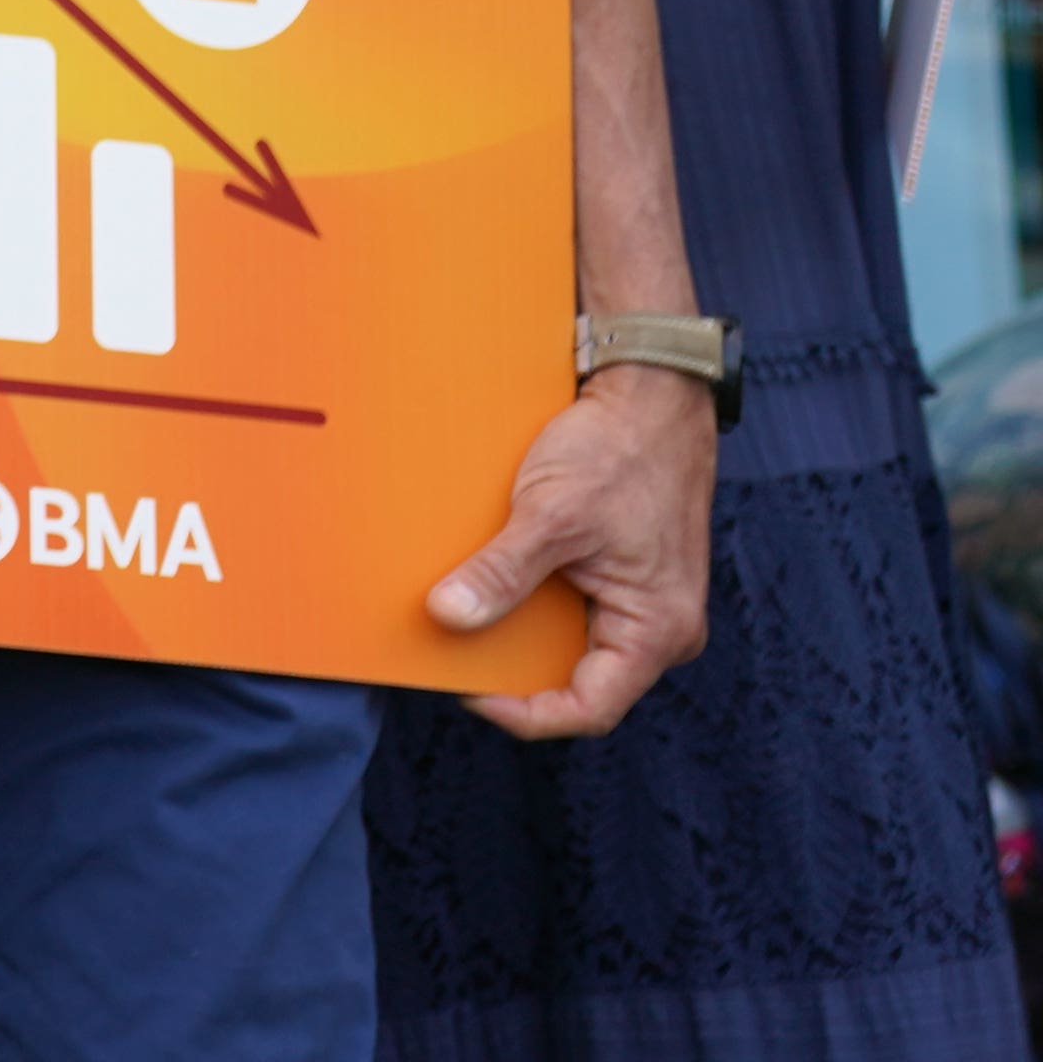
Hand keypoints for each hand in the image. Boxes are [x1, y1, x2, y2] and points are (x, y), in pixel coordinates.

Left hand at [436, 363, 710, 736]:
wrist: (651, 394)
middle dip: (513, 672)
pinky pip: (572, 607)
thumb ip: (503, 572)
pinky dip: (527, 600)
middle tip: (451, 651)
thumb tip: (448, 616)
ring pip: (569, 643)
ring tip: (462, 611)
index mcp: (657, 630)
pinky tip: (486, 580)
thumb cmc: (618, 450)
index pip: (588, 708)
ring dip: (516, 632)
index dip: (523, 711)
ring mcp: (641, 602)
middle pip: (577, 679)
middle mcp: (658, 628)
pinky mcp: (622, 574)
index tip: (465, 690)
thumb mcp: (552, 514)